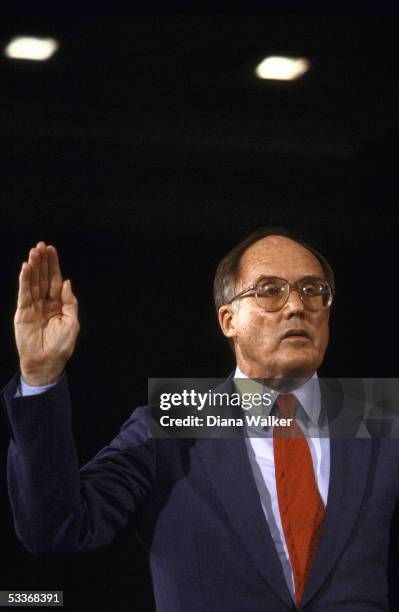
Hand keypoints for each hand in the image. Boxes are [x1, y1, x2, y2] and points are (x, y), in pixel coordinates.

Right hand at [14, 242, 79, 385]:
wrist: (46, 364)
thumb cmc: (60, 347)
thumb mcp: (72, 323)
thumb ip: (70, 303)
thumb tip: (66, 282)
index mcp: (58, 305)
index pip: (55, 281)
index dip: (53, 266)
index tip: (52, 250)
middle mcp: (44, 303)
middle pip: (43, 278)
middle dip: (42, 262)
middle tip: (41, 246)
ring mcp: (33, 307)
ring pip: (33, 283)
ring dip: (33, 267)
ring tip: (33, 253)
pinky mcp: (23, 313)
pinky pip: (24, 294)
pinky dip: (24, 281)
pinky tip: (25, 268)